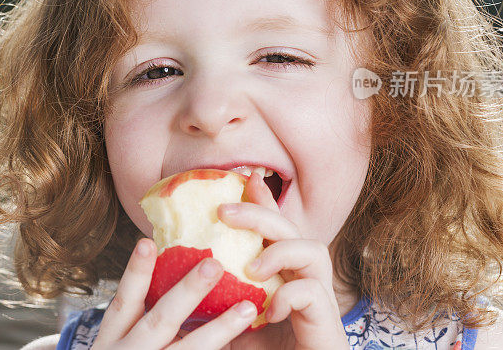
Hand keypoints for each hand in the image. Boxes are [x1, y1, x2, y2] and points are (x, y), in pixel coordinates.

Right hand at [91, 237, 258, 348]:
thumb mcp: (116, 348)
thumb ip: (140, 319)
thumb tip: (164, 270)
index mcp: (111, 344)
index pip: (123, 304)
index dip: (135, 273)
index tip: (149, 242)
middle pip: (160, 322)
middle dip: (187, 293)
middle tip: (214, 264)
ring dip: (220, 330)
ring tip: (248, 308)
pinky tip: (254, 348)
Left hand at [216, 173, 348, 349]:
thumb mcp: (233, 323)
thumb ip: (217, 301)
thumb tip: (175, 284)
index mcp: (284, 274)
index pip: (275, 228)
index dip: (263, 200)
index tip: (243, 178)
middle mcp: (305, 279)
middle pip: (291, 230)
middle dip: (260, 213)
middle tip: (223, 212)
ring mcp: (320, 299)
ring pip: (313, 251)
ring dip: (279, 251)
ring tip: (251, 268)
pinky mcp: (327, 321)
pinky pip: (314, 293)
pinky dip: (290, 296)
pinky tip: (270, 311)